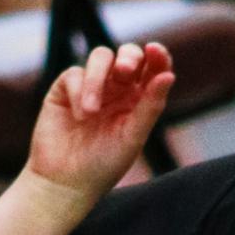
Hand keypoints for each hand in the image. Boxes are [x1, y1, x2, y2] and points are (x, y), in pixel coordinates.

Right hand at [25, 42, 175, 208]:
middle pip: (128, 54)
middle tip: (124, 72)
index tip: (155, 51)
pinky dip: (78, 91)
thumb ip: (151, 106)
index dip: (157, 55)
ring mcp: (92, 87)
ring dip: (98, 79)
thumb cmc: (104, 165)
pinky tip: (78, 117)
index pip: (153, 67)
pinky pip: (74, 73)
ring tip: (91, 112)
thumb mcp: (132, 137)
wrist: (64, 182)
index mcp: (139, 98)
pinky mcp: (65, 89)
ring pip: (101, 57)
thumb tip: (169, 74)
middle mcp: (117, 89)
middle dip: (128, 58)